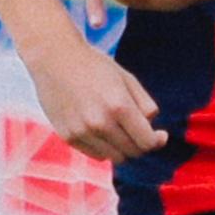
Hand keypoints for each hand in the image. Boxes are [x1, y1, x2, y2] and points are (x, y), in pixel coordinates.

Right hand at [22, 33, 164, 162]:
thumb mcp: (127, 79)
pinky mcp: (68, 137)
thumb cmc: (95, 66)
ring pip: (115, 157)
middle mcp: (100, 122)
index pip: (146, 141)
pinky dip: (104, 148)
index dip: (157, 141)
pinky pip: (96, 154)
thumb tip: (154, 130)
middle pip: (132, 152)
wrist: (54, 58)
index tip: (160, 135)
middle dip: (141, 144)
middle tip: (140, 131)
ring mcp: (82, 132)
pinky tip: (102, 130)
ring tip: (120, 129)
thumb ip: (145, 105)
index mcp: (119, 106)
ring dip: (123, 148)